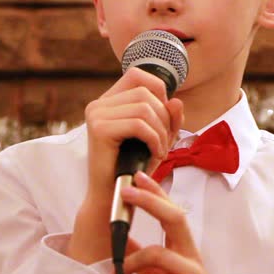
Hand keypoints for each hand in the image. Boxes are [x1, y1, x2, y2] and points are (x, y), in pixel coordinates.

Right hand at [67, 68, 183, 264]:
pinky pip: (139, 124)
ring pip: (145, 108)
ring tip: (161, 150)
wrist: (114, 198)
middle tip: (165, 142)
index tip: (164, 117)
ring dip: (161, 131)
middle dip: (164, 117)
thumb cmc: (135, 168)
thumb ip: (169, 118)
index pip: (137, 75)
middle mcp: (98, 104)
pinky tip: (156, 154)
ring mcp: (96, 115)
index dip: (159, 90)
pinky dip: (155, 139)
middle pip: (146, 92)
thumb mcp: (158, 138)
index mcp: (109, 101)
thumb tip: (176, 101)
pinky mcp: (99, 129)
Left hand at [118, 171, 221, 273]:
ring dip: (131, 261)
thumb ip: (142, 257)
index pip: (172, 211)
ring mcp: (194, 273)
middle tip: (126, 194)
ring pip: (159, 253)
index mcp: (183, 248)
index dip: (156, 192)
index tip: (138, 177)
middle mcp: (191, 255)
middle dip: (150, 201)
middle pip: (176, 218)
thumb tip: (120, 238)